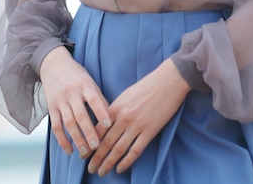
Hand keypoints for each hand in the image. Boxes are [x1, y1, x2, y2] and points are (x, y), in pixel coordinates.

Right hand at [39, 46, 111, 158]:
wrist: (54, 64)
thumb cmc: (77, 75)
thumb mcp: (90, 81)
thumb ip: (98, 98)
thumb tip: (111, 117)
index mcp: (85, 85)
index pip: (94, 100)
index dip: (101, 112)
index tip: (108, 125)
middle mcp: (72, 93)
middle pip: (80, 115)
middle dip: (89, 132)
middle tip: (97, 146)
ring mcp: (60, 100)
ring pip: (68, 123)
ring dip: (77, 139)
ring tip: (85, 152)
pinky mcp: (51, 107)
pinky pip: (56, 126)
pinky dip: (62, 140)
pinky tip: (69, 150)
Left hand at [87, 58, 190, 175]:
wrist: (168, 81)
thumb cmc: (148, 85)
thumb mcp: (126, 94)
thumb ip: (116, 109)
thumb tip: (107, 123)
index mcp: (116, 107)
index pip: (98, 130)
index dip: (89, 144)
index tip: (84, 154)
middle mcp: (123, 118)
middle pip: (106, 142)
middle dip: (96, 157)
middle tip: (90, 168)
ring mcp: (136, 125)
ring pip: (118, 149)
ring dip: (108, 163)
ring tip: (101, 172)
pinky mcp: (149, 131)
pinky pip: (135, 151)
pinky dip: (126, 162)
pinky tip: (120, 169)